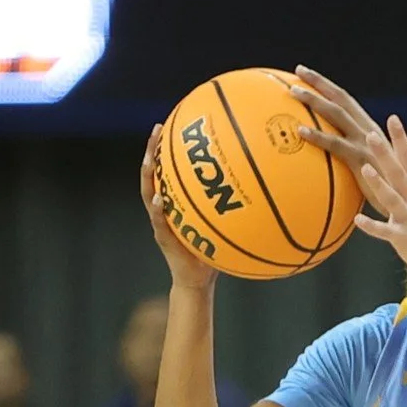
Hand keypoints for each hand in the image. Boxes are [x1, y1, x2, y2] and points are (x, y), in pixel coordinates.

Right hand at [139, 126, 217, 291]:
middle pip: (154, 174)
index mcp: (176, 203)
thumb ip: (231, 210)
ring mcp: (160, 222)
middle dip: (154, 151)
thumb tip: (259, 193)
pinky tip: (158, 199)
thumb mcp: (223, 227)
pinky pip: (158, 221)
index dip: (168, 149)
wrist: (197, 281)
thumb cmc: (211, 253)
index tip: (171, 125)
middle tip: (157, 129)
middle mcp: (164, 208)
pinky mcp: (163, 238)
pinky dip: (157, 210)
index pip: (169, 170)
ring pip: (148, 192)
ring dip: (148, 175)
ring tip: (150, 158)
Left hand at [291, 67, 406, 282]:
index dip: (400, 139)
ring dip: (379, 183)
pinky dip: (373, 226)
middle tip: (371, 133)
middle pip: (398, 173)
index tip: (392, 118)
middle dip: (384, 153)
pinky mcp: (405, 239)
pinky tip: (358, 220)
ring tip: (365, 168)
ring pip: (392, 198)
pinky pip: (386, 232)